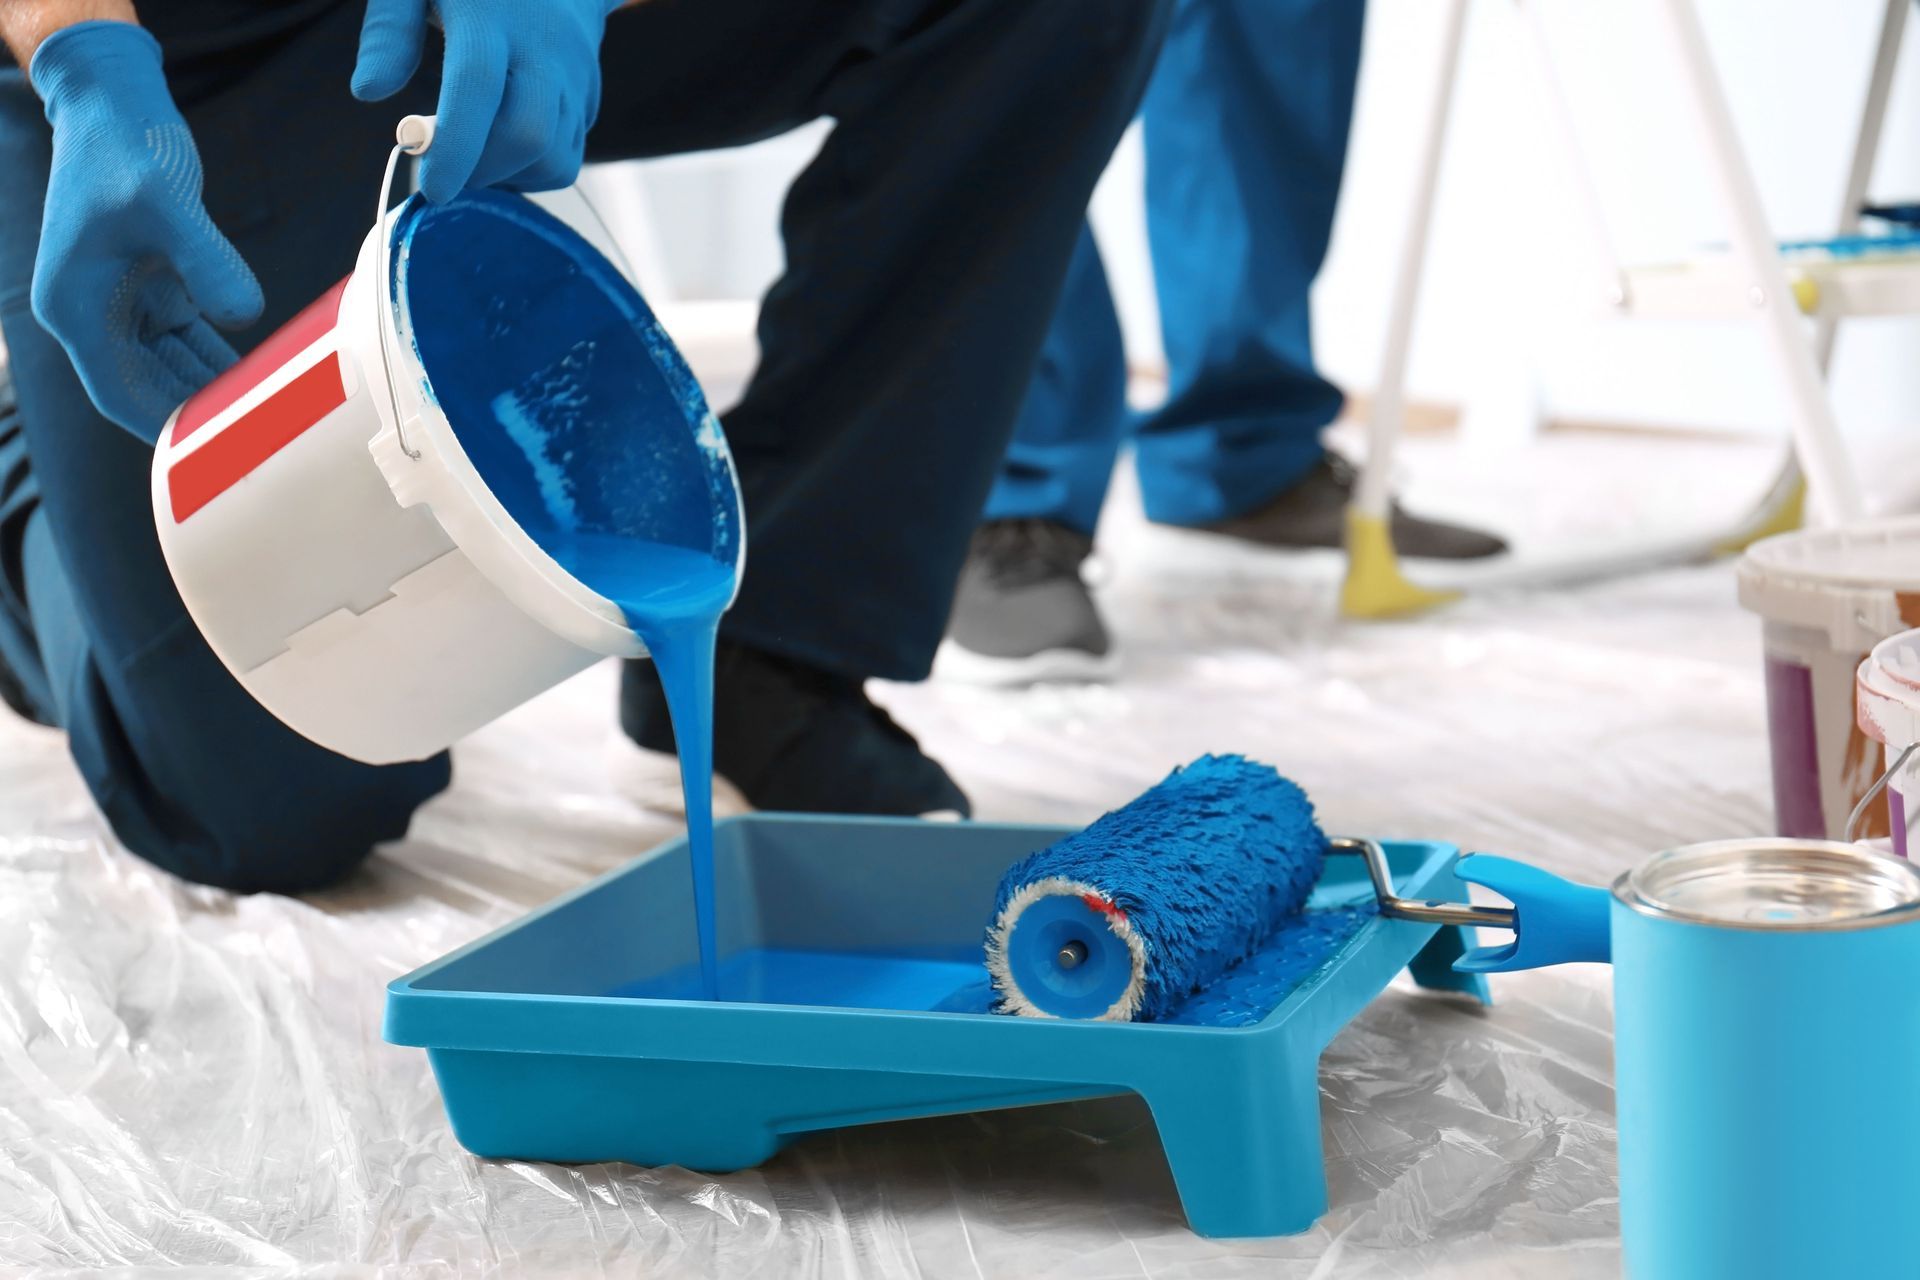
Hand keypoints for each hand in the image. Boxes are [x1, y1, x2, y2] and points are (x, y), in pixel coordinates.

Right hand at [27, 20, 263, 440]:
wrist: (116, 103)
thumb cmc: (127, 146)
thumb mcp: (166, 201)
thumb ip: (206, 260)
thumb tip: (244, 316)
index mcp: (76, 307)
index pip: (120, 394)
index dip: (167, 431)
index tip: (217, 460)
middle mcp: (94, 314)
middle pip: (150, 390)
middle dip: (202, 419)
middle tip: (266, 446)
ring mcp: (124, 304)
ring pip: (174, 370)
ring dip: (217, 392)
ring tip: (275, 421)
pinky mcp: (155, 289)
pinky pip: (191, 341)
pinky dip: (223, 359)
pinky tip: (266, 377)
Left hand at [352, 0, 620, 203]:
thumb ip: (388, 31)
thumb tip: (368, 91)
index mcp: (490, 12)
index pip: (478, 86)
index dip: (457, 146)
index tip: (433, 189)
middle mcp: (543, 45)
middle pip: (529, 133)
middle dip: (483, 169)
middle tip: (446, 168)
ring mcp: (574, 73)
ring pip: (554, 157)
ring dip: (509, 176)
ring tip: (476, 153)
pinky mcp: (589, 96)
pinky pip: (568, 157)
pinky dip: (533, 171)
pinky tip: (504, 147)